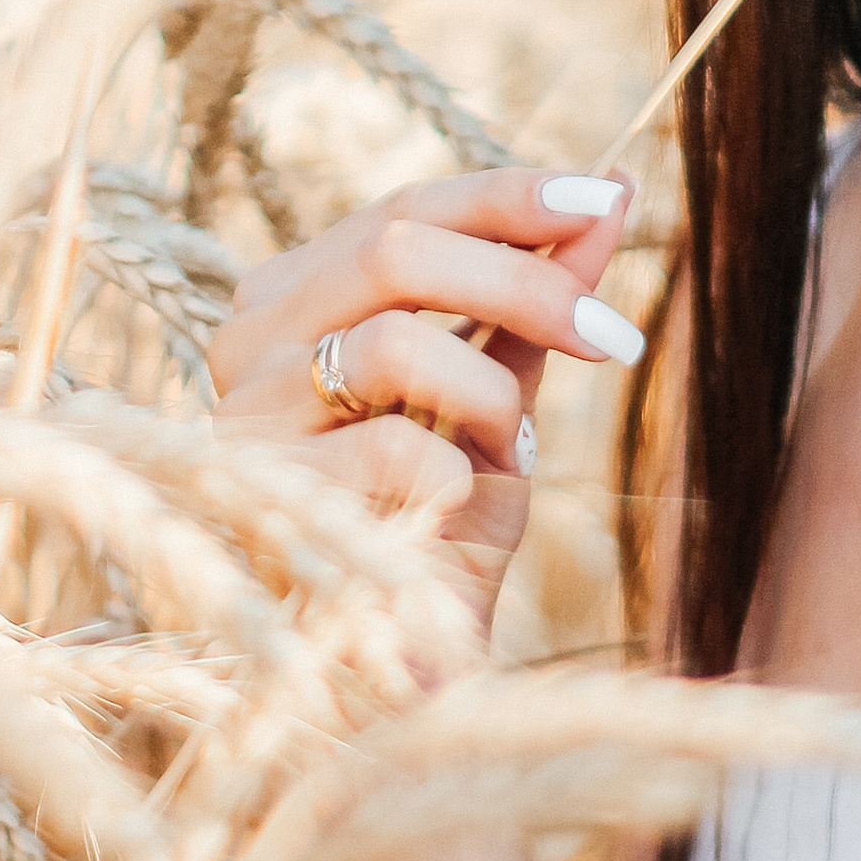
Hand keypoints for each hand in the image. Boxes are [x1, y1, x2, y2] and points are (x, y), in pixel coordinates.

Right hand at [207, 166, 638, 622]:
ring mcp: (246, 412)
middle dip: (524, 283)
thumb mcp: (496, 399)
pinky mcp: (264, 492)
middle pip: (396, 248)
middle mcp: (252, 337)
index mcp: (299, 297)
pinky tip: (455, 506)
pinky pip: (395, 446)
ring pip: (394, 340)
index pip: (405, 208)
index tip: (608, 198)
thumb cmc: (435, 525)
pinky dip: (457, 472)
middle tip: (612, 336)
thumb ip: (538, 301)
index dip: (508, 196)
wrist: (388, 671)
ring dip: (489, 394)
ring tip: (510, 449)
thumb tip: (615, 190)